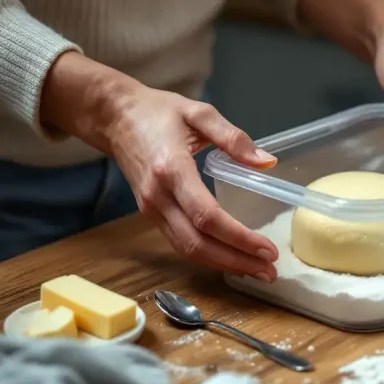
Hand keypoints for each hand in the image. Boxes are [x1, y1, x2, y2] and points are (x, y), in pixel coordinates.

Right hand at [40, 52, 279, 280]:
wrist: (114, 117)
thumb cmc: (157, 111)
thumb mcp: (199, 113)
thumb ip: (234, 138)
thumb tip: (267, 162)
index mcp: (172, 169)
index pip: (207, 216)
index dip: (239, 238)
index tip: (267, 249)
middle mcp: (159, 196)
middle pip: (197, 243)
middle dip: (236, 261)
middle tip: (270, 271)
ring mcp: (151, 209)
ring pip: (187, 249)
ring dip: (224, 265)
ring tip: (257, 270)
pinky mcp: (151, 214)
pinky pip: (180, 243)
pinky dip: (208, 256)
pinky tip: (231, 259)